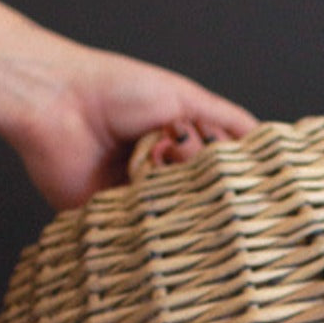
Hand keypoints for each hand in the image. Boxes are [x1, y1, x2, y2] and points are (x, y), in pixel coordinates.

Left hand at [9, 46, 256, 209]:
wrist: (57, 104)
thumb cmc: (115, 89)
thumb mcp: (184, 97)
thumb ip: (228, 120)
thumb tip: (267, 139)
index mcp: (182, 148)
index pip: (224, 172)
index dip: (230, 168)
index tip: (231, 161)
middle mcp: (165, 177)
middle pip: (206, 196)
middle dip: (197, 172)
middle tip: (176, 145)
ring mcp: (143, 201)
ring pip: (180, 216)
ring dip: (172, 189)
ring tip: (150, 157)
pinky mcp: (117, 222)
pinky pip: (147, 233)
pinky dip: (151, 215)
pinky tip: (141, 186)